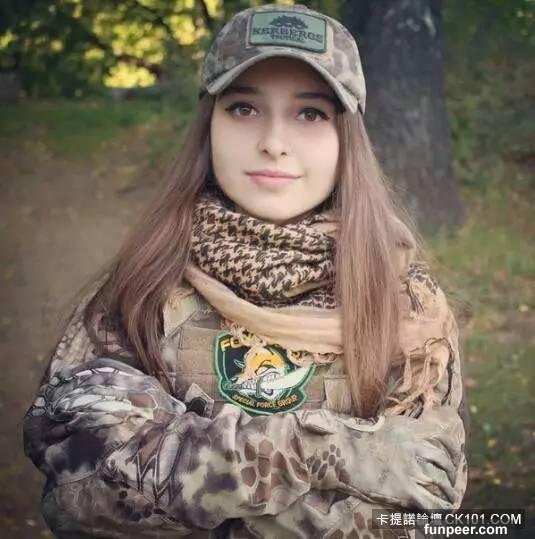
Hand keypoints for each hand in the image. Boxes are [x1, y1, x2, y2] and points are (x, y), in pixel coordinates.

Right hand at [295, 407, 462, 509]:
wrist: (342, 451)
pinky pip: (434, 504)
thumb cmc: (362, 436)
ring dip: (447, 491)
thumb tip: (425, 423)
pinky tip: (442, 510)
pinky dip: (441, 509)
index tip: (455, 456)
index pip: (447, 438)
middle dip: (451, 473)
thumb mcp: (390, 423)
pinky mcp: (406, 491)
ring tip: (447, 495)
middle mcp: (417, 448)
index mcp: (414, 430)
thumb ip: (411, 426)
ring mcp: (413, 470)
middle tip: (449, 479)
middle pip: (446, 463)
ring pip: (443, 484)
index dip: (455, 449)